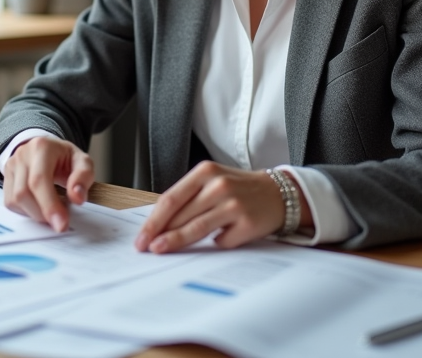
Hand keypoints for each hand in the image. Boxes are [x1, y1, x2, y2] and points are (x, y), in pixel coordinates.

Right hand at [2, 135, 94, 232]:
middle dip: (42, 214)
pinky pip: (11, 203)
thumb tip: (77, 197)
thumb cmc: (66, 158)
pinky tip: (39, 207)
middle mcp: (22, 155)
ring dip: (34, 214)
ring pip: (15, 200)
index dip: (49, 205)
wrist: (48, 149)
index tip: (61, 224)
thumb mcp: (83, 162)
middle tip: (60, 223)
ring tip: (51, 212)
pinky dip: (26, 211)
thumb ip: (84, 177)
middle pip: (23, 193)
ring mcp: (11, 167)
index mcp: (42, 147)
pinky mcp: (5, 179)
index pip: (39, 180)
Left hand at [134, 162, 312, 253]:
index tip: (142, 237)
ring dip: (175, 241)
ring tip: (160, 250)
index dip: (153, 220)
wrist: (279, 193)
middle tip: (145, 248)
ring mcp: (234, 204)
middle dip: (160, 233)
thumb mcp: (213, 182)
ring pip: (196, 228)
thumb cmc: (239, 189)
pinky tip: (220, 239)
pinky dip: (215, 244)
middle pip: (181, 215)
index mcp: (206, 172)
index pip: (171, 199)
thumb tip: (159, 226)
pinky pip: (221, 241)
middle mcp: (219, 185)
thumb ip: (189, 198)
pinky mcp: (247, 223)